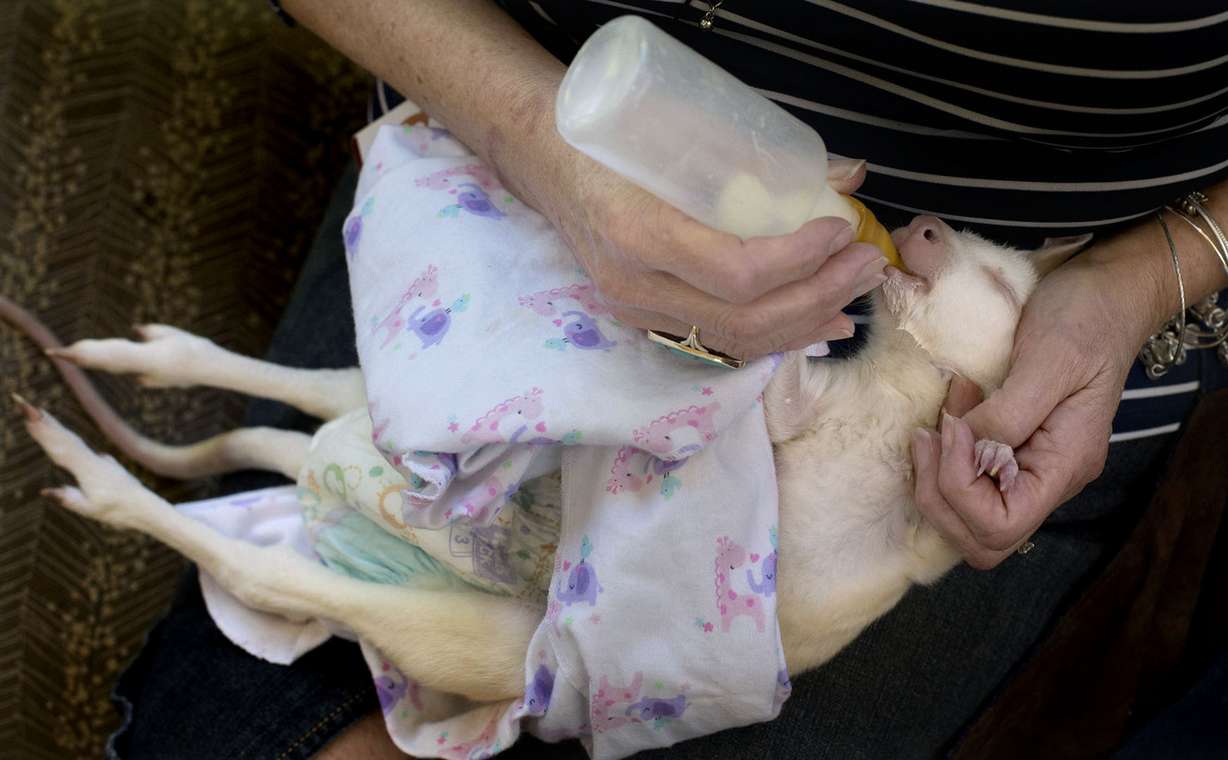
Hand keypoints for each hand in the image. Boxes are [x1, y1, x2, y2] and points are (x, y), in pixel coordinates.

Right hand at [539, 154, 887, 358]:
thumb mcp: (679, 132)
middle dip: (820, 293)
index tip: (840, 230)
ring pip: (737, 340)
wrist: (549, 163)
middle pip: (745, 317)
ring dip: (807, 320)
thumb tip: (850, 174)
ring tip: (857, 294)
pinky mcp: (645, 321)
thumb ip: (760, 156)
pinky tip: (820, 323)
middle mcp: (636, 286)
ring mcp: (638, 311)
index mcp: (639, 233)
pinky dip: (777, 335)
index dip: (799, 260)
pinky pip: (721, 341)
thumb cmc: (613, 138)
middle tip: (868, 264)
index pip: (737, 274)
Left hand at [910, 256, 1145, 568]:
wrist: (1105, 292)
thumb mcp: (1048, 360)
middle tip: (928, 434)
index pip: (1001, 525)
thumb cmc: (1085, 318)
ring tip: (938, 420)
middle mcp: (1046, 479)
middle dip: (939, 495)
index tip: (950, 428)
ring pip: (967, 519)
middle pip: (981, 538)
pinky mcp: (1010, 450)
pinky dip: (943, 459)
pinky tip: (947, 414)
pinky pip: (967, 482)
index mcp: (1064, 466)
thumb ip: (1006, 414)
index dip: (958, 489)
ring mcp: (1028, 468)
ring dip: (936, 478)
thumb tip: (963, 447)